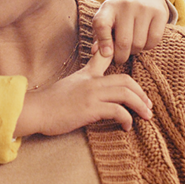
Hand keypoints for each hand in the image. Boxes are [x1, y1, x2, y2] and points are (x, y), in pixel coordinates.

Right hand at [14, 46, 153, 137]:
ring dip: (140, 105)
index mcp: (87, 74)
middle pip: (126, 80)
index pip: (105, 57)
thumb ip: (82, 84)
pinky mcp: (90, 108)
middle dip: (141, 93)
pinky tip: (127, 126)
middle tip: (147, 104)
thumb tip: (94, 93)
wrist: (36, 110)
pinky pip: (117, 110)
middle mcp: (92, 81)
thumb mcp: (69, 86)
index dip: (120, 57)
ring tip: (146, 116)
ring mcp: (91, 94)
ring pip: (126, 94)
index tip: (132, 69)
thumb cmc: (50, 103)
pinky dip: (127, 118)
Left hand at [93, 0, 170, 64]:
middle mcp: (126, 5)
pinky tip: (143, 41)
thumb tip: (96, 53)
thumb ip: (99, 38)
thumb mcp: (106, 21)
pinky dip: (147, 47)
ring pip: (139, 44)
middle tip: (120, 58)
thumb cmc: (119, 15)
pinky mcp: (159, 13)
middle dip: (121, 56)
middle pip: (123, 42)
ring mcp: (144, 8)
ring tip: (131, 47)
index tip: (106, 54)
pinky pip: (153, 40)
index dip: (103, 42)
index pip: (101, 25)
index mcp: (109, 7)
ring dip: (134, 51)